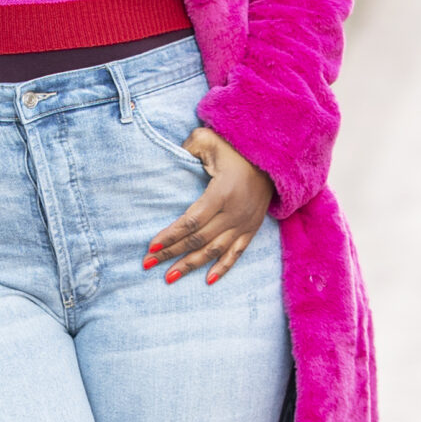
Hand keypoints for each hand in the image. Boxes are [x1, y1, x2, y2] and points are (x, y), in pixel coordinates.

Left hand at [144, 127, 273, 285]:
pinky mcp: (252, 229)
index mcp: (222, 193)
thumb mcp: (209, 139)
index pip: (191, 221)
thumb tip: (168, 157)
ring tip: (169, 277)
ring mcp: (244, 223)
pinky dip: (223, 268)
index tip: (151, 247)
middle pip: (198, 239)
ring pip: (214, 250)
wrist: (273, 159)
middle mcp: (234, 212)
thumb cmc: (235, 148)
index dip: (171, 236)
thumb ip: (188, 147)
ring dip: (191, 265)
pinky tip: (208, 281)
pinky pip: (237, 253)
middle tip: (148, 264)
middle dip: (171, 253)